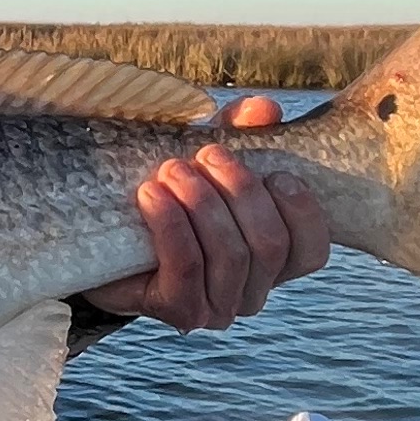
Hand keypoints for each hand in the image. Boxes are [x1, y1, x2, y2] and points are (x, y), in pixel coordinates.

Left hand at [88, 98, 327, 331]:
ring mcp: (218, 307)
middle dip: (240, 192)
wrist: (106, 242)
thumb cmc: (171, 198)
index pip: (313, 250)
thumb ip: (241, 134)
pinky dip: (171, 224)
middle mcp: (254, 291)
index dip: (301, 211)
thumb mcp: (209, 162)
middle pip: (269, 244)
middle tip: (207, 154)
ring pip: (230, 255)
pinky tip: (151, 194)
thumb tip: (265, 110)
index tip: (275, 172)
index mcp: (274, 262)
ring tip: (172, 169)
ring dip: (202, 203)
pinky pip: (186, 266)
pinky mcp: (179, 310)